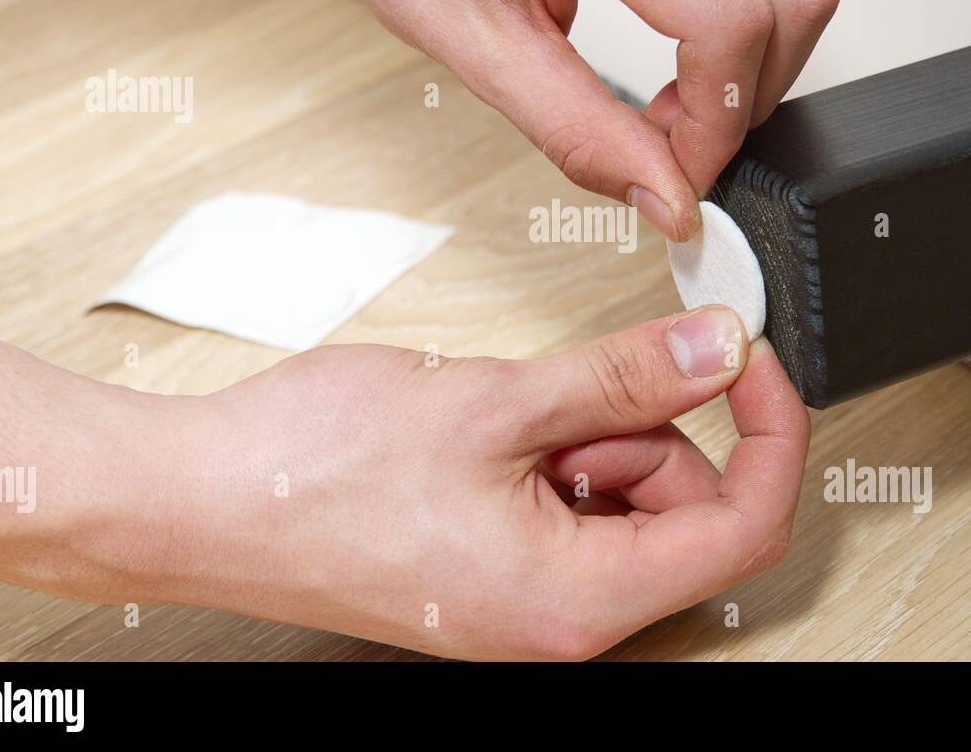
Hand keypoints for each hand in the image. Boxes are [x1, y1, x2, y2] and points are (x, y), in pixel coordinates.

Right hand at [138, 305, 808, 659]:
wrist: (200, 500)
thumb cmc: (315, 471)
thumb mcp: (497, 401)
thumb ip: (625, 378)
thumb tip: (717, 352)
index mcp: (575, 600)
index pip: (742, 527)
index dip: (769, 433)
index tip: (750, 362)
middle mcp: (560, 619)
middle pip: (681, 506)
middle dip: (638, 427)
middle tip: (553, 398)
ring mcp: (527, 597)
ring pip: (624, 496)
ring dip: (584, 434)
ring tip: (495, 418)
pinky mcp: (498, 568)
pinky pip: (571, 502)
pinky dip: (551, 452)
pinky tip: (487, 435)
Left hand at [219, 0, 839, 240]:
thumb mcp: (462, 31)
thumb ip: (575, 126)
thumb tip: (661, 192)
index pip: (731, 25)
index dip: (723, 122)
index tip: (684, 164)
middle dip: (757, 87)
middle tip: (686, 132)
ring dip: (757, 37)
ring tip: (679, 77)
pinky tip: (678, 11)